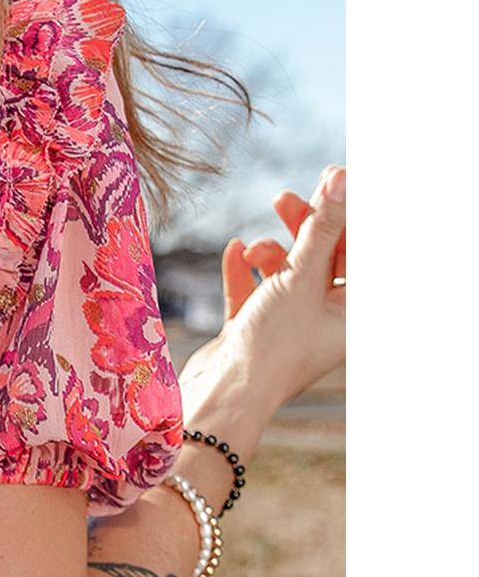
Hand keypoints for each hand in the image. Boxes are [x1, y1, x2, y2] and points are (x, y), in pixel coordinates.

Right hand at [179, 164, 347, 435]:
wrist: (223, 396)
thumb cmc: (272, 347)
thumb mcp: (301, 278)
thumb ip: (321, 227)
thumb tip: (342, 181)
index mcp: (349, 315)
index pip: (354, 254)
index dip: (343, 216)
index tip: (329, 179)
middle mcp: (321, 320)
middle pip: (321, 259)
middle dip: (302, 228)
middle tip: (284, 199)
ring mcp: (285, 327)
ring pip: (284, 273)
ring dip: (269, 251)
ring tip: (253, 246)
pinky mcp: (251, 332)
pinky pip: (252, 291)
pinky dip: (243, 271)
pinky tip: (234, 252)